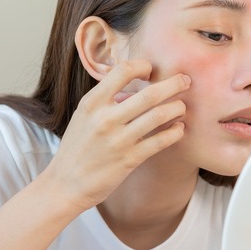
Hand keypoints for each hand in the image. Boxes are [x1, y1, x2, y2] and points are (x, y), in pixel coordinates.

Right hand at [43, 59, 189, 209]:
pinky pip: (160, 141)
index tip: (151, 70)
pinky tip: (179, 128)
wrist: (65, 184)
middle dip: (173, 84)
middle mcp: (105, 119)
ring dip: (177, 108)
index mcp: (92, 103)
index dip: (143, 66)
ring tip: (182, 106)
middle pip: (149, 93)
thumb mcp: (83, 116)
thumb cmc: (77, 147)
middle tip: (185, 80)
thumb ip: (105, 99)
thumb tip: (134, 85)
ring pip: (159, 116)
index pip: (123, 71)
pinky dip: (175, 132)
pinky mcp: (129, 160)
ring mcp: (118, 140)